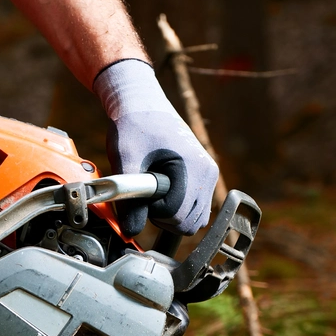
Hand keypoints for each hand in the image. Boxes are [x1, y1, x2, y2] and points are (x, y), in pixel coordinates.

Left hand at [94, 58, 218, 235]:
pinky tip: (162, 191)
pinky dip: (178, 209)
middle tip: (145, 194)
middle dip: (162, 216)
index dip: (152, 211)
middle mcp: (209, 174)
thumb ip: (128, 198)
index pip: (177, 216)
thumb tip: (130, 232)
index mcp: (195, 168)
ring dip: (170, 215)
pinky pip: (196, 210)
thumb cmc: (134, 125)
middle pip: (189, 224)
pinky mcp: (205, 179)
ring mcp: (210, 177)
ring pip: (194, 221)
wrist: (143, 103)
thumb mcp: (126, 160)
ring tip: (153, 192)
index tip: (140, 192)